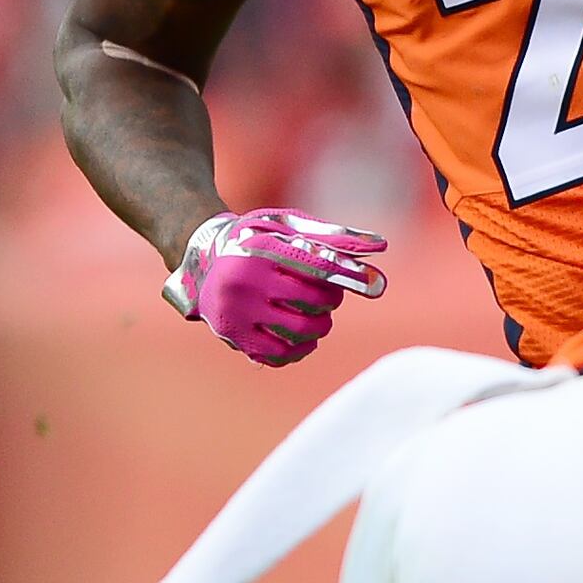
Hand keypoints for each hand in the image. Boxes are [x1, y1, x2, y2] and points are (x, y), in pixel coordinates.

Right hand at [163, 209, 386, 366]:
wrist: (201, 257)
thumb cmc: (257, 239)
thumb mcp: (287, 227)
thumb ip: (333, 237)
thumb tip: (381, 245)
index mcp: (261, 249)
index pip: (317, 266)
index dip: (351, 276)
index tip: (376, 286)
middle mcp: (244, 280)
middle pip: (314, 301)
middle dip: (331, 300)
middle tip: (327, 295)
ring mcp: (236, 311)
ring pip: (301, 331)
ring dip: (320, 325)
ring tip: (314, 314)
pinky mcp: (232, 335)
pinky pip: (280, 354)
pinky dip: (301, 349)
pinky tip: (303, 338)